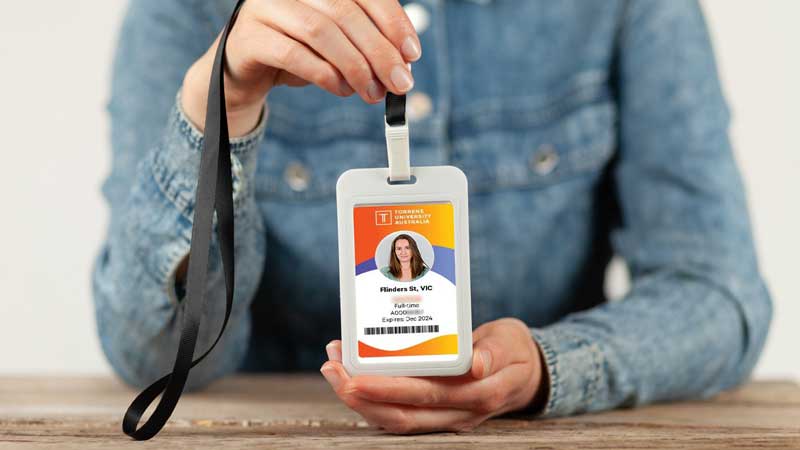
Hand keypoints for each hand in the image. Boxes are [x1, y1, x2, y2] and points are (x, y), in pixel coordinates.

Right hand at [182, 0, 420, 135]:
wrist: (243, 73)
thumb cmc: (295, 54)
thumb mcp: (336, 46)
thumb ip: (365, 46)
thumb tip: (402, 65)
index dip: (393, 21)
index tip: (412, 53)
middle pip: (345, 12)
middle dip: (379, 51)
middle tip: (399, 82)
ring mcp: (265, 8)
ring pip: (321, 31)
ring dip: (355, 66)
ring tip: (371, 92)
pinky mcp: (249, 36)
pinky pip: (293, 53)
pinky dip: (324, 74)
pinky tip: (341, 89)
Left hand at [320, 318, 547, 433]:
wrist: (527, 373)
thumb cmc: (514, 351)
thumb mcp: (512, 343)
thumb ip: (494, 353)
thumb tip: (475, 364)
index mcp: (477, 394)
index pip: (425, 396)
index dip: (387, 389)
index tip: (356, 374)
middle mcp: (457, 412)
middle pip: (400, 415)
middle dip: (360, 396)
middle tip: (331, 369)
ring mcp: (444, 416)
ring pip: (395, 419)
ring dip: (359, 399)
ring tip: (333, 369)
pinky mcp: (435, 412)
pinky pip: (399, 412)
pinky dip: (372, 396)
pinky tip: (351, 373)